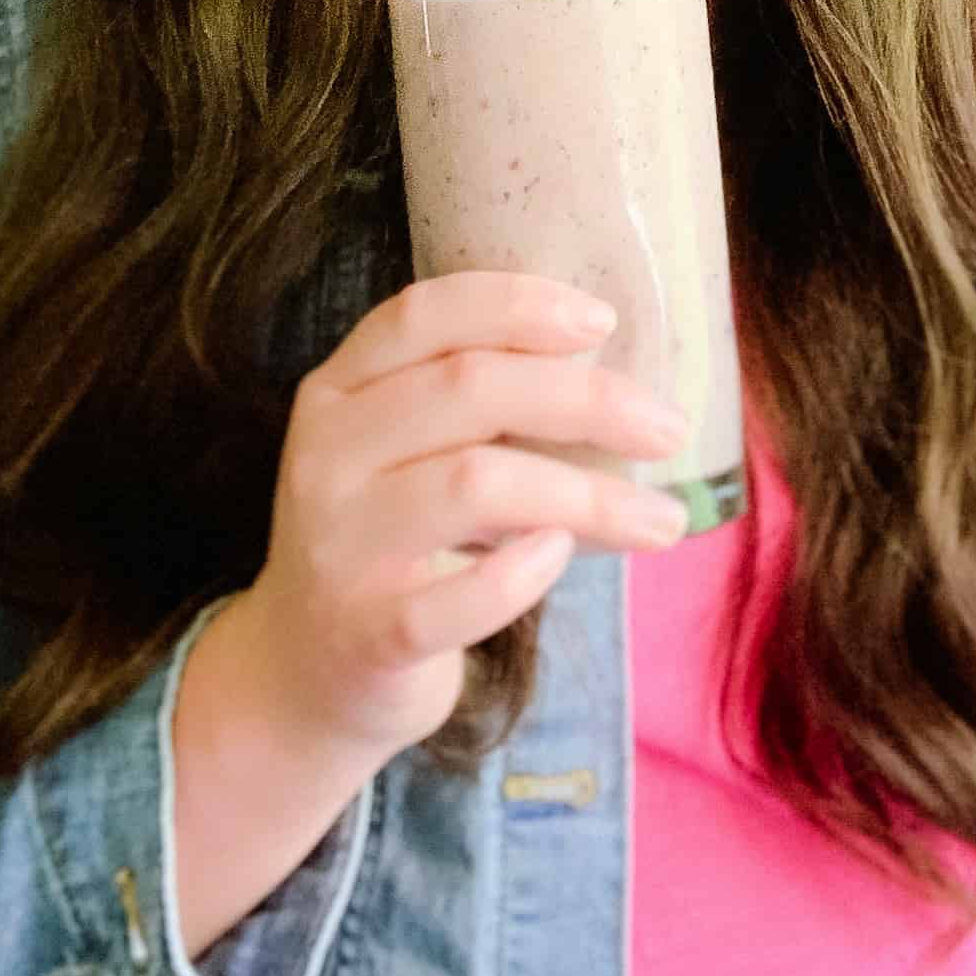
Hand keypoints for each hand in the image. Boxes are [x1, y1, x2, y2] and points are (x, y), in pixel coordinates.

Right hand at [230, 269, 693, 763]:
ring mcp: (339, 544)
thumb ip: (480, 405)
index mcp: (340, 391)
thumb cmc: (397, 539)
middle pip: (467, 389)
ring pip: (474, 484)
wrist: (306, 671)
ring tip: (663, 520)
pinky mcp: (365, 631)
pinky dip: (522, 575)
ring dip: (589, 497)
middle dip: (588, 401)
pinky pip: (456, 597)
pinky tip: (563, 556)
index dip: (516, 305)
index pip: (421, 316)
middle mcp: (327, 455)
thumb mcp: (411, 452)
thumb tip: (629, 386)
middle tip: (670, 428)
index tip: (603, 321)